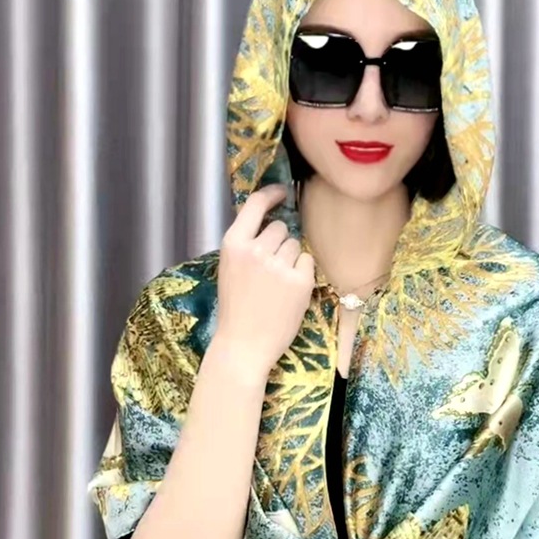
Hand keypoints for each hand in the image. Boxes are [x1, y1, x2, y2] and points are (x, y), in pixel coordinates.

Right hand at [213, 184, 314, 376]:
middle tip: (270, 269)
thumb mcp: (230, 268)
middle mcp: (256, 249)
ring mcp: (279, 265)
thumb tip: (272, 220)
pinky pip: (308, 262)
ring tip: (277, 284)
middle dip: (280, 242)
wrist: (243, 345)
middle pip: (281, 227)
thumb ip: (247, 244)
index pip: (256, 204)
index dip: (271, 194)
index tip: (282, 193)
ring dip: (291, 259)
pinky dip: (303, 273)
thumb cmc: (236, 308)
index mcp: (234, 244)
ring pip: (296, 245)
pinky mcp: (300, 280)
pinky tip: (289, 291)